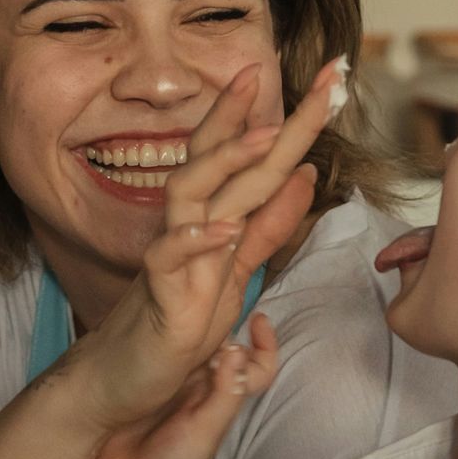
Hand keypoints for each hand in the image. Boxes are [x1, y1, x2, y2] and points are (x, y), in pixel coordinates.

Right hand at [66, 55, 344, 434]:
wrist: (125, 380)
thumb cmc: (177, 324)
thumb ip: (267, 224)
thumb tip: (304, 175)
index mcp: (214, 219)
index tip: (332, 80)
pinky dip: (195, 241)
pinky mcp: (157, 295)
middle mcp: (192, 226)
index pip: (253, 158)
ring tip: (267, 136)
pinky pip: (168, 258)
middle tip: (312, 79)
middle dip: (262, 112)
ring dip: (227, 161)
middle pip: (221, 156)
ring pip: (190, 192)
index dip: (292, 120)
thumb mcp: (236, 271)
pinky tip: (223, 228)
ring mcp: (172, 256)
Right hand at [94, 311, 280, 458]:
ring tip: (179, 295)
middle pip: (221, 343)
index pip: (255, 366)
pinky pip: (157, 353)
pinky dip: (157, 334)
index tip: (259, 318)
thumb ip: (223, 393)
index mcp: (220, 393)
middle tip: (208, 287)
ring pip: (188, 343)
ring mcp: (170, 383)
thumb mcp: (206, 430)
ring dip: (188, 321)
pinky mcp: (144, 384)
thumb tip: (236, 348)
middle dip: (221, 316)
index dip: (265, 342)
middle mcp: (200, 384)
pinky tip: (144, 319)